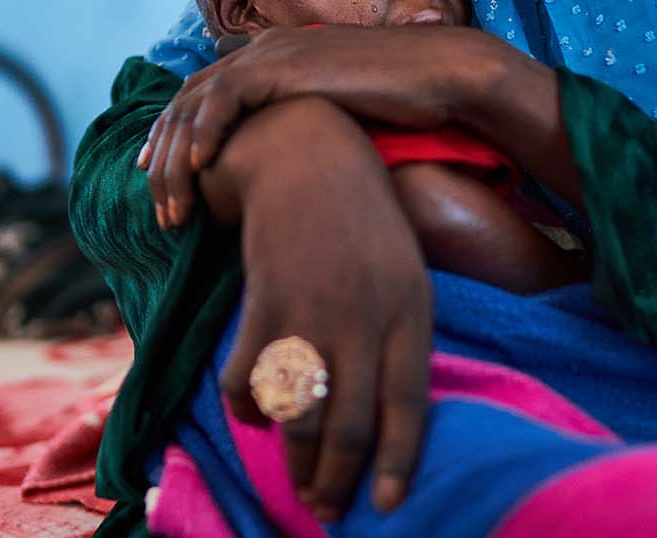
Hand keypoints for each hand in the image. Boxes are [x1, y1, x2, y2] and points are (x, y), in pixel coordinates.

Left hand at [141, 25, 504, 227]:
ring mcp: (272, 55)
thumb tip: (295, 160)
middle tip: (157, 203)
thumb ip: (307, 122)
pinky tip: (201, 170)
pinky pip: (225, 100)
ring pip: (196, 104)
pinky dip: (206, 133)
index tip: (158, 175)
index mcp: (275, 56)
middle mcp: (264, 49)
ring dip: (178, 157)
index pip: (204, 93)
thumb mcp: (341, 112)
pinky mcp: (285, 66)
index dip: (175, 134)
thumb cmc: (404, 101)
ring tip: (174, 204)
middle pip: (187, 100)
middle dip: (164, 153)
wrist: (441, 75)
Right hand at [213, 97, 432, 517]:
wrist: (307, 154)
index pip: (408, 405)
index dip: (395, 462)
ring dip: (295, 460)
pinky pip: (249, 377)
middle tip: (327, 509)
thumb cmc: (362, 222)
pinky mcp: (264, 299)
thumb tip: (389, 418)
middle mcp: (364, 316)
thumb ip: (402, 338)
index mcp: (410, 309)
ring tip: (299, 485)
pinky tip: (253, 413)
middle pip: (349, 423)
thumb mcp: (405, 272)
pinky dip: (247, 407)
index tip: (384, 506)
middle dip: (336, 480)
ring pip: (300, 414)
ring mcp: (312, 309)